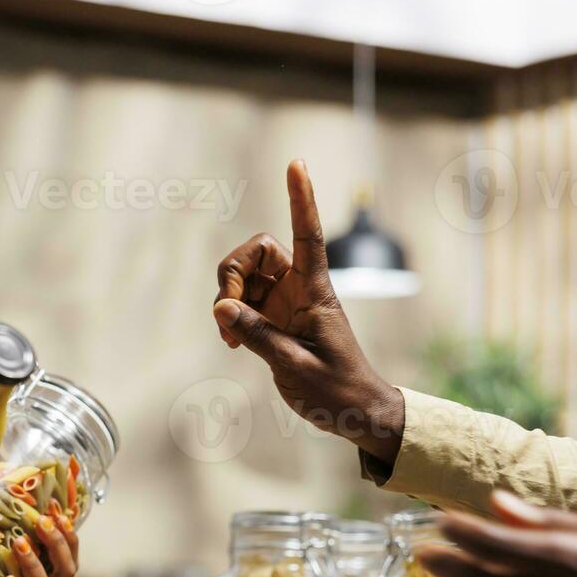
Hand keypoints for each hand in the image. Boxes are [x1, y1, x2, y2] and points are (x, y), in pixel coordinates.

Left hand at [0, 511, 79, 576]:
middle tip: (41, 522)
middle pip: (66, 572)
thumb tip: (7, 496)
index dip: (67, 534)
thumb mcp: (9, 563)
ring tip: (19, 543)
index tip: (55, 512)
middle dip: (57, 545)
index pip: (71, 556)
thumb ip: (16, 537)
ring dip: (34, 565)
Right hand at [212, 160, 403, 465]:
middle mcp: (300, 288)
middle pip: (257, 251)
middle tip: (227, 311)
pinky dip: (230, 316)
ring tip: (229, 336)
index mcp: (316, 291)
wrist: (354, 412)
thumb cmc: (337, 390)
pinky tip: (233, 342)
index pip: (309, 235)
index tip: (296, 164)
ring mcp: (285, 302)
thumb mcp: (294, 366)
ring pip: (244, 275)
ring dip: (227, 298)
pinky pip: (241, 302)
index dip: (301, 199)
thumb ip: (258, 335)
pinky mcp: (274, 319)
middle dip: (232, 272)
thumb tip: (222, 307)